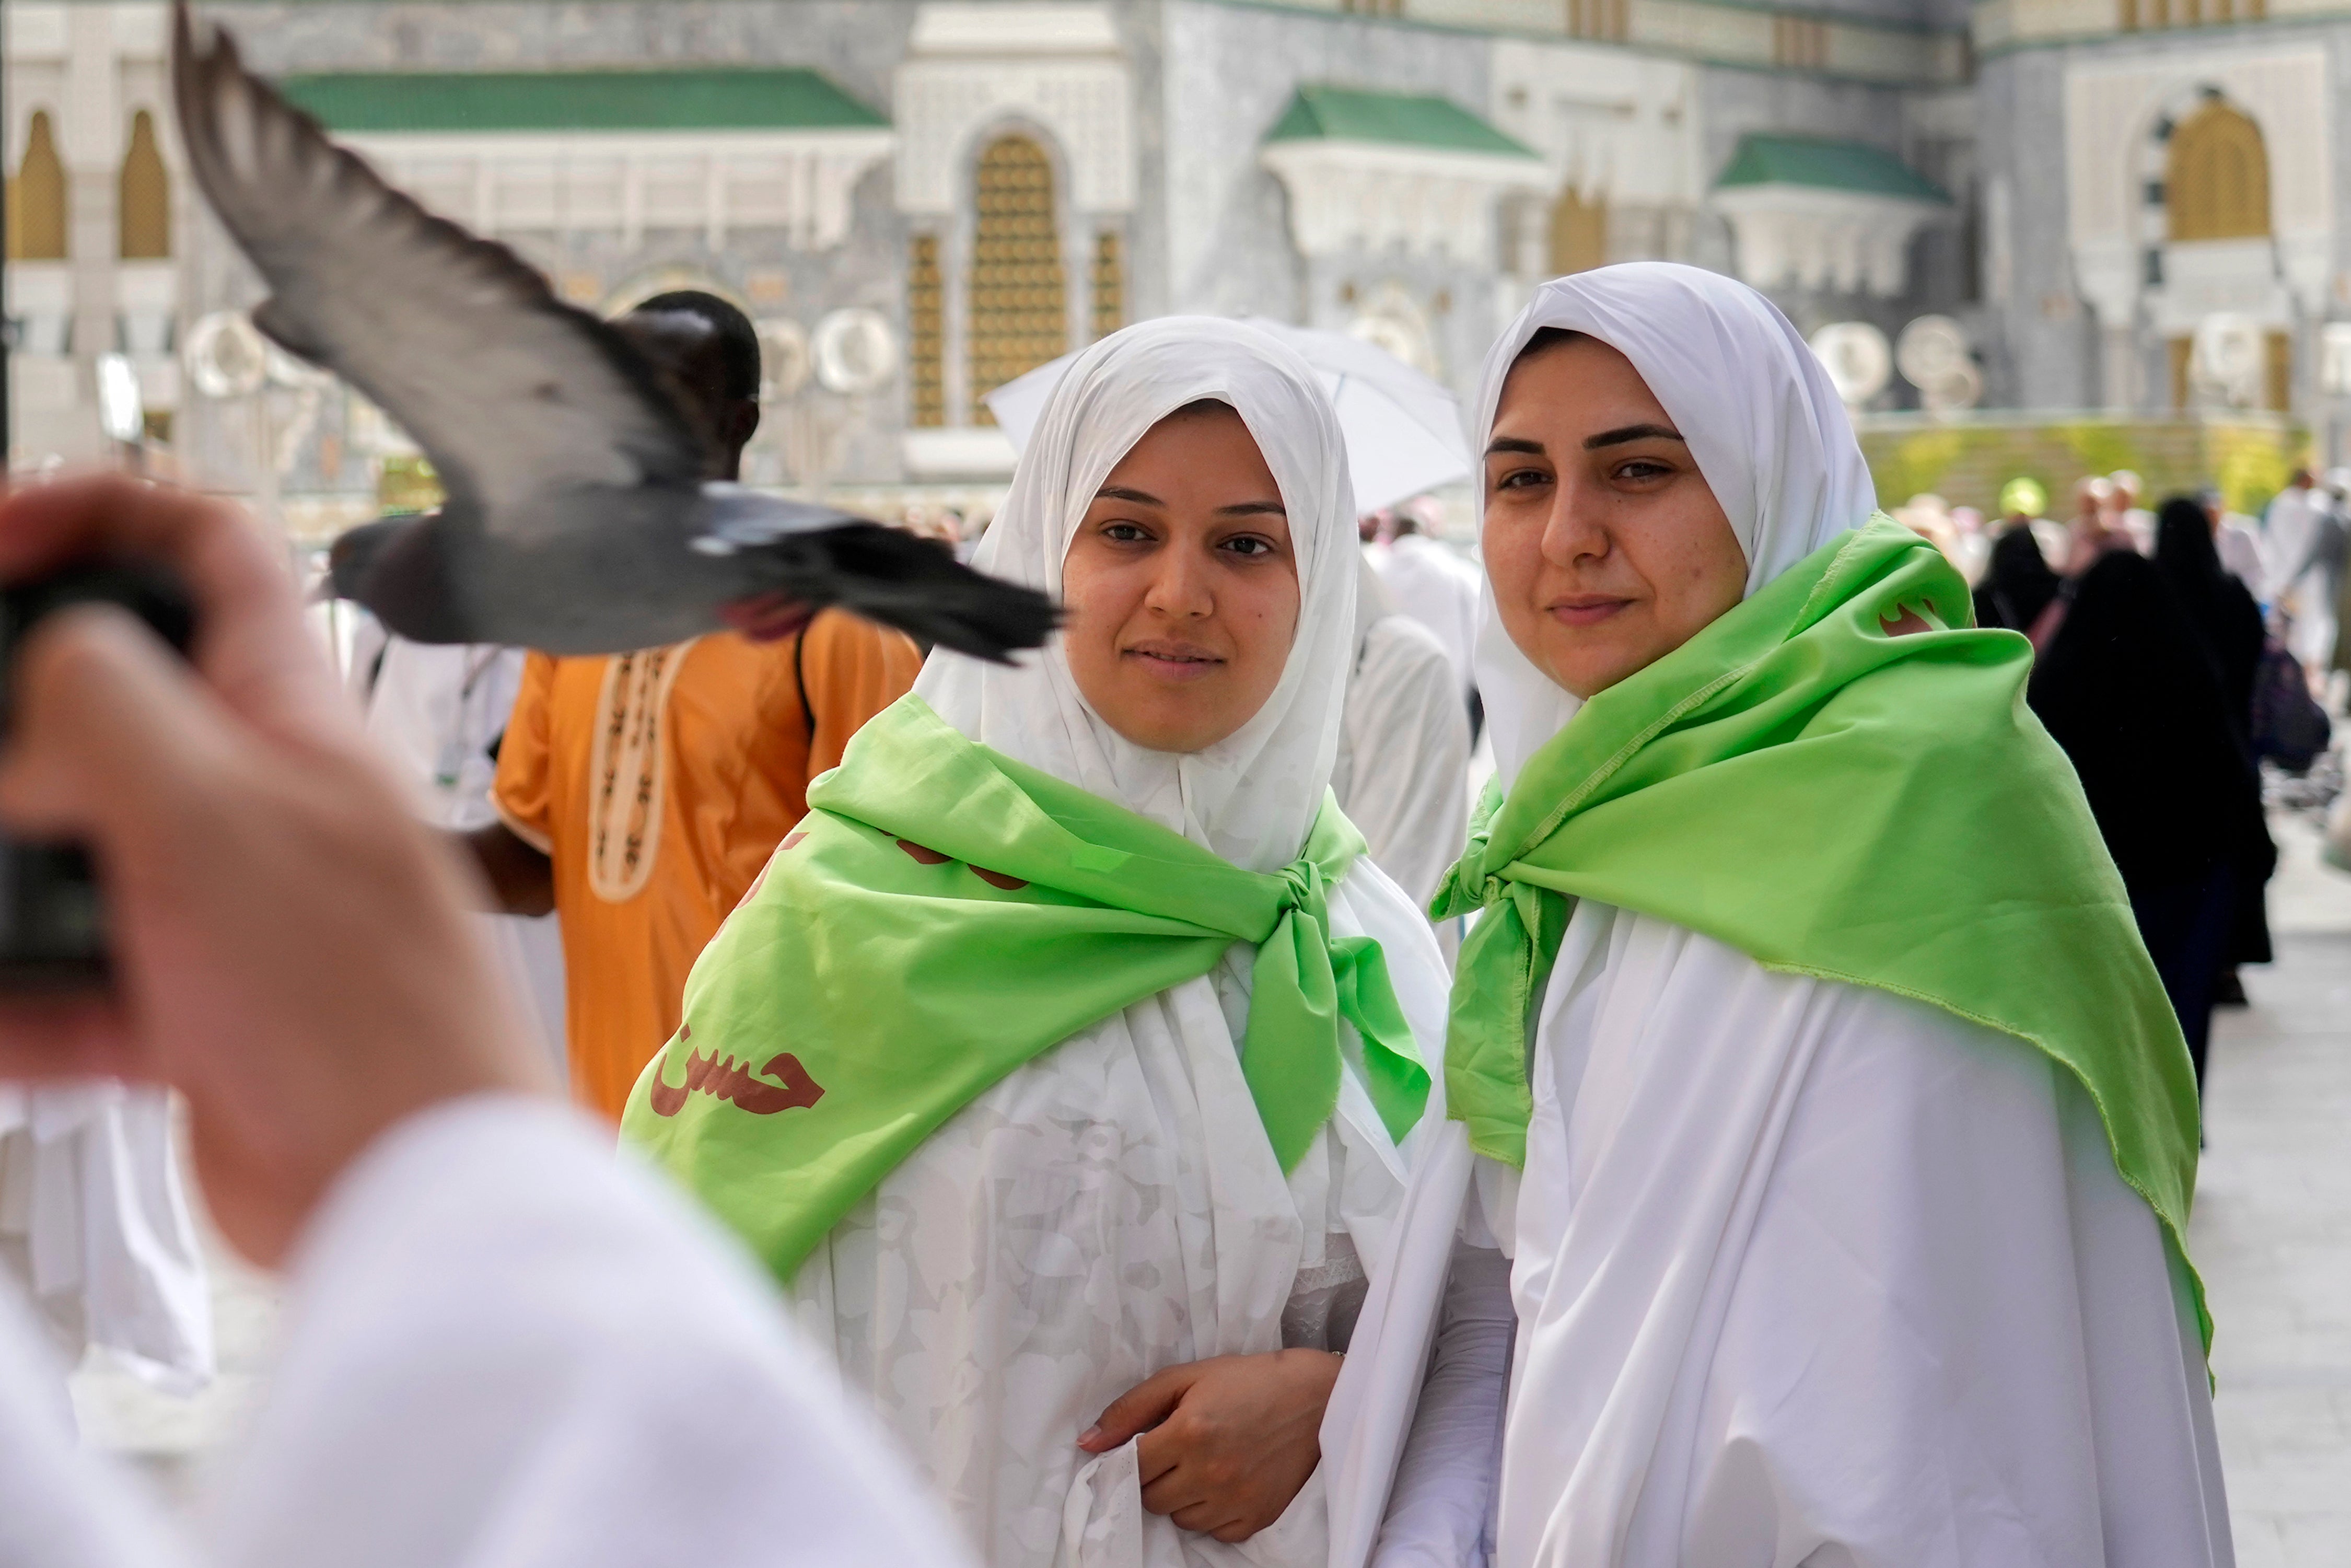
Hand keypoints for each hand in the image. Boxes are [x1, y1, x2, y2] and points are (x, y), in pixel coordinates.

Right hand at [0, 475, 550, 1265]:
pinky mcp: (202, 1012)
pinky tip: (1, 1018)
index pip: (209, 548)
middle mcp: (263, 797)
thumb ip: (111, 708)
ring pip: (78, 853)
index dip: (101, 511)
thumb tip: (50, 664)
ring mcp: (231, 906)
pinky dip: (22, 1003)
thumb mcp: (208, 809)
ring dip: (8, 874)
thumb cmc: (356, 994)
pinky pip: (78, 988)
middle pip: (115, 705)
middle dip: (16, 716)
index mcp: (289, 713)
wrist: (409, 1174)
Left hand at [1077, 1348, 1341, 1543]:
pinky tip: (1226, 1483)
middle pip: (1152, 1499)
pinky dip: (1212, 1513)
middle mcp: (1210, 1472)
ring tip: (1204, 1465)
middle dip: (1156, 1477)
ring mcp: (1235, 1500)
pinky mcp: (1256, 1517)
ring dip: (1182, 1497)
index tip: (1143, 1447)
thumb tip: (1087, 1443)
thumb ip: (1131, 1408)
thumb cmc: (1247, 1381)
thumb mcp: (1186, 1377)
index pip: (1131, 1467)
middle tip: (1177, 1452)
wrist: (1315, 1398)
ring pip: (1180, 1519)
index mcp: (1188, 1432)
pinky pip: (1214, 1532)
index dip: (1130, 1458)